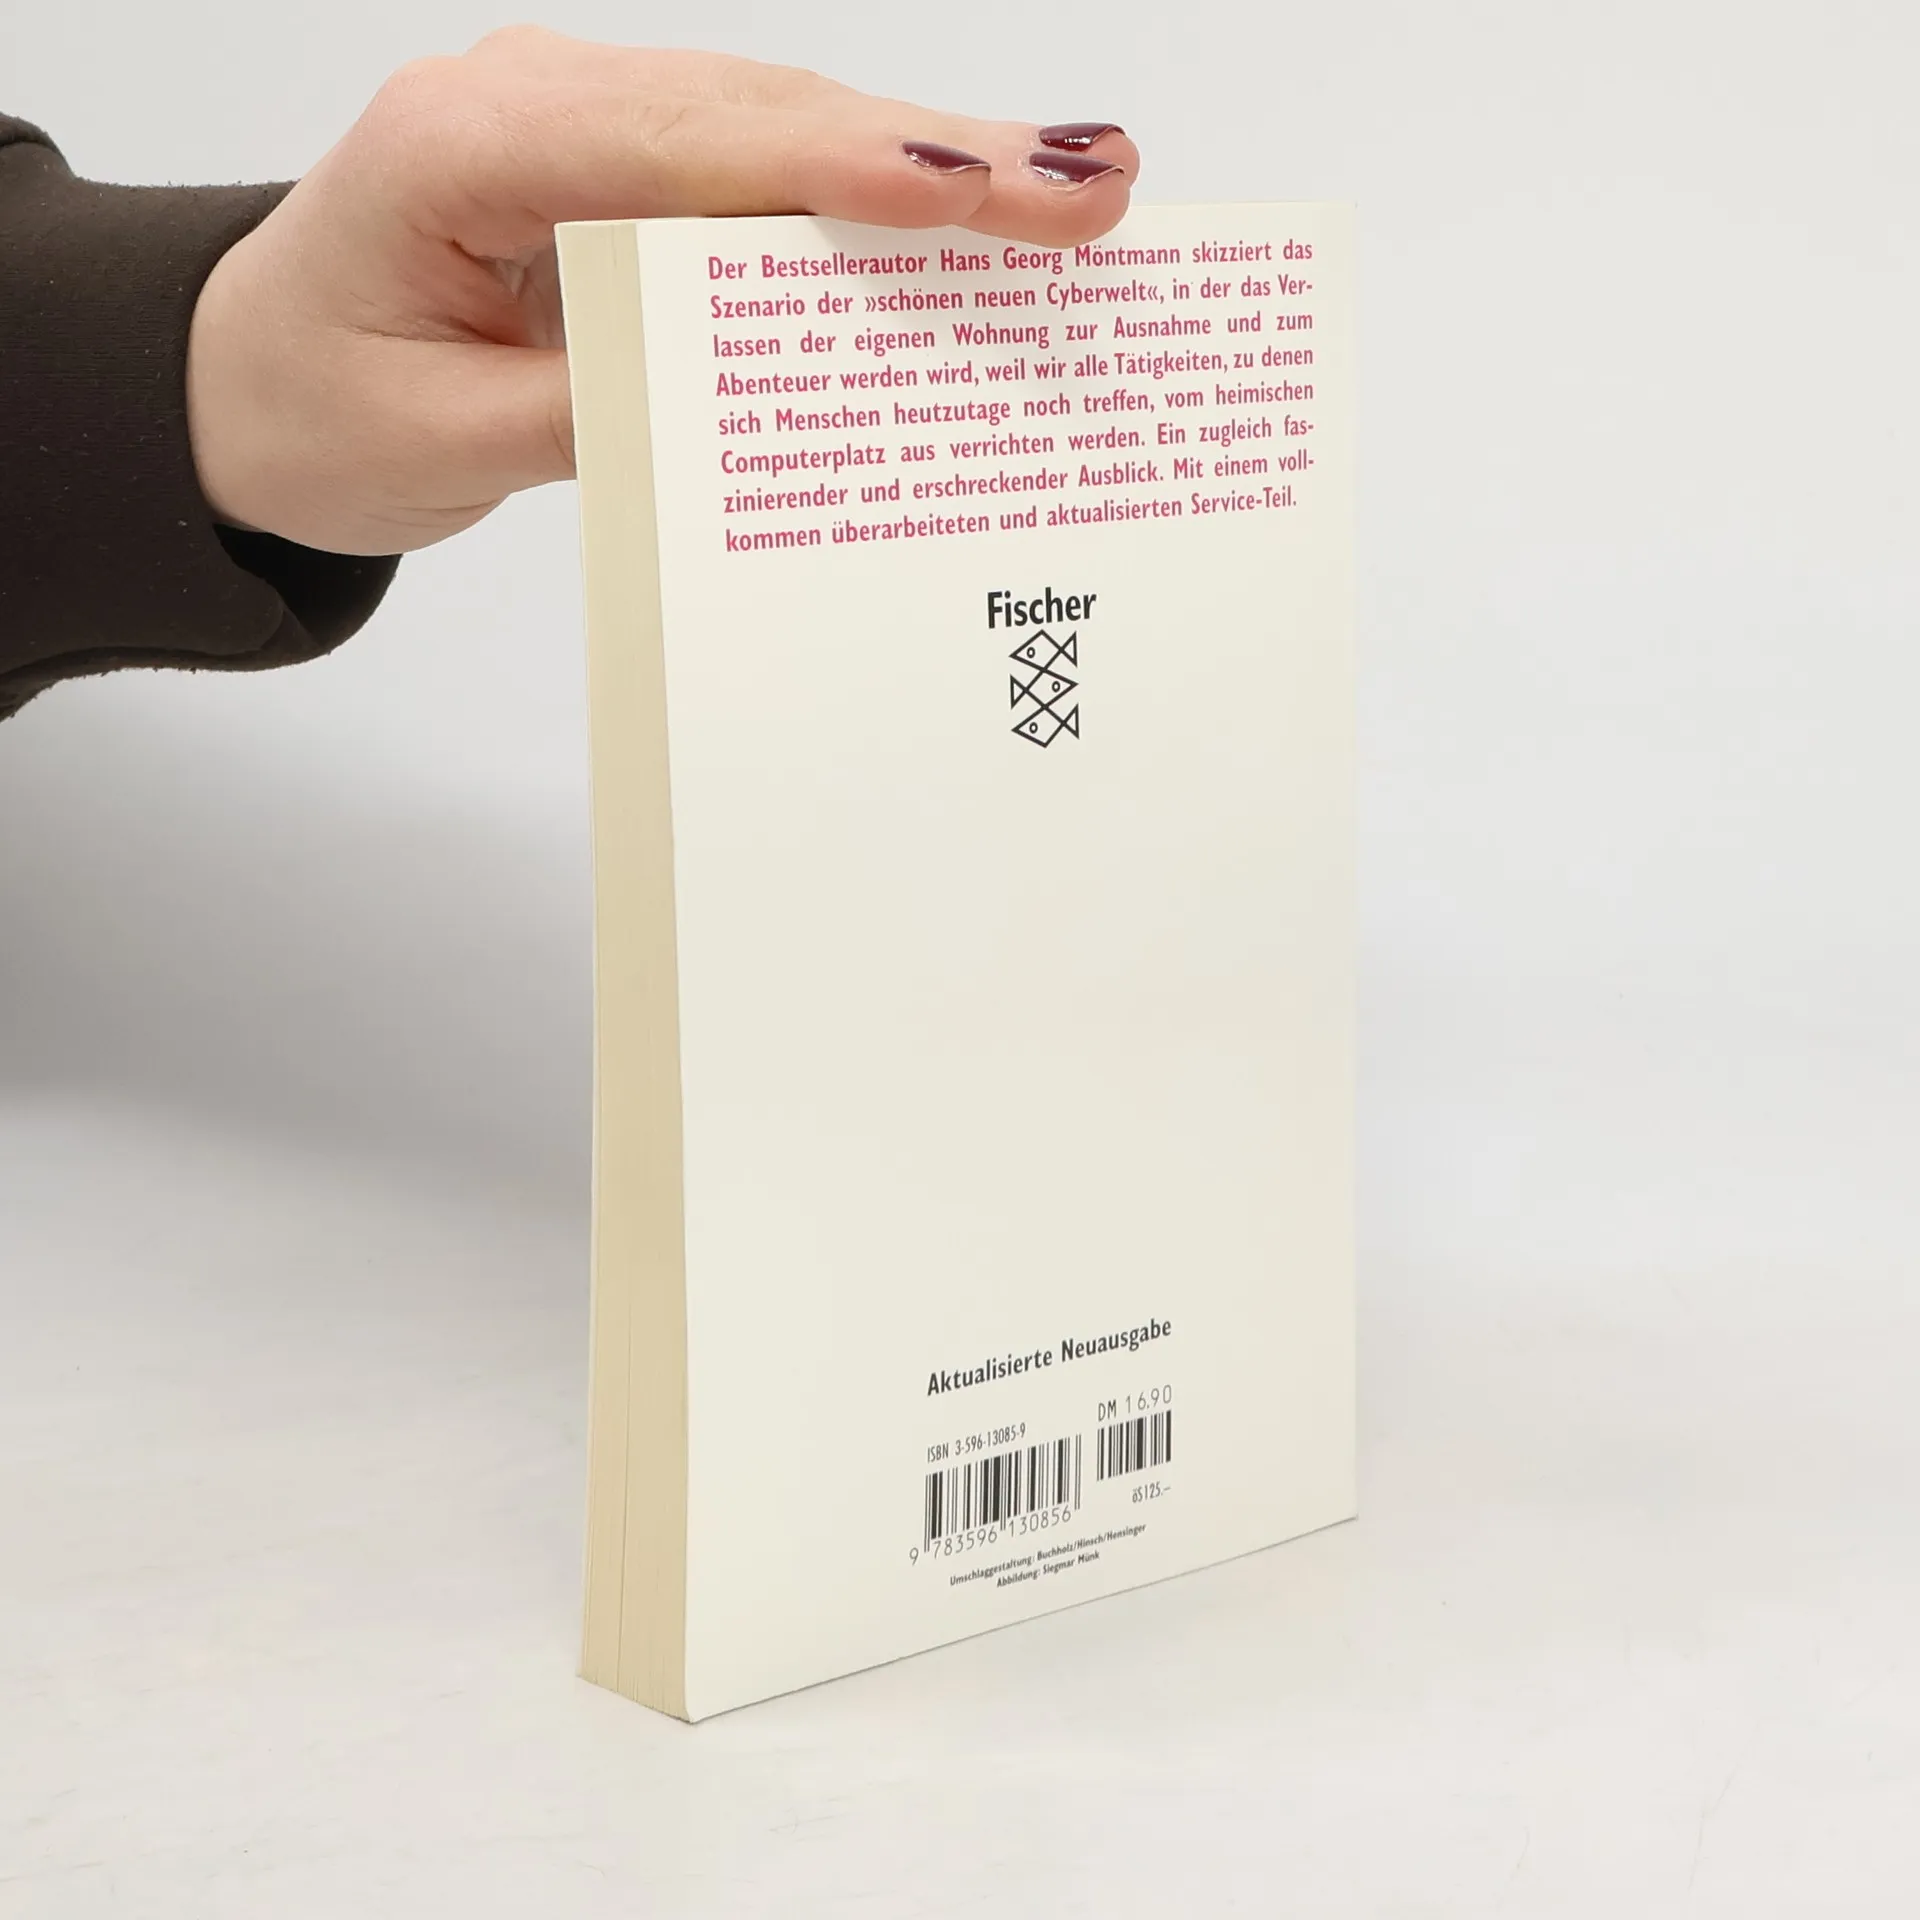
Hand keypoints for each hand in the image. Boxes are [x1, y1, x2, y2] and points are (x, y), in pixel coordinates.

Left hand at [185, 30, 1137, 556]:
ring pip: (788, 131)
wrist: (255, 379)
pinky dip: (876, 201)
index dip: (835, 166)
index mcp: (463, 146)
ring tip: (1078, 192)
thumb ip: (587, 417)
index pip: (679, 147)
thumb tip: (745, 410)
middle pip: (767, 117)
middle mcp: (542, 103)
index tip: (968, 191)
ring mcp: (595, 126)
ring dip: (934, 167)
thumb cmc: (317, 402)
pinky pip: (770, 177)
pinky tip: (979, 217)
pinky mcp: (636, 173)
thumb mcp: (439, 441)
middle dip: (939, 155)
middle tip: (1094, 187)